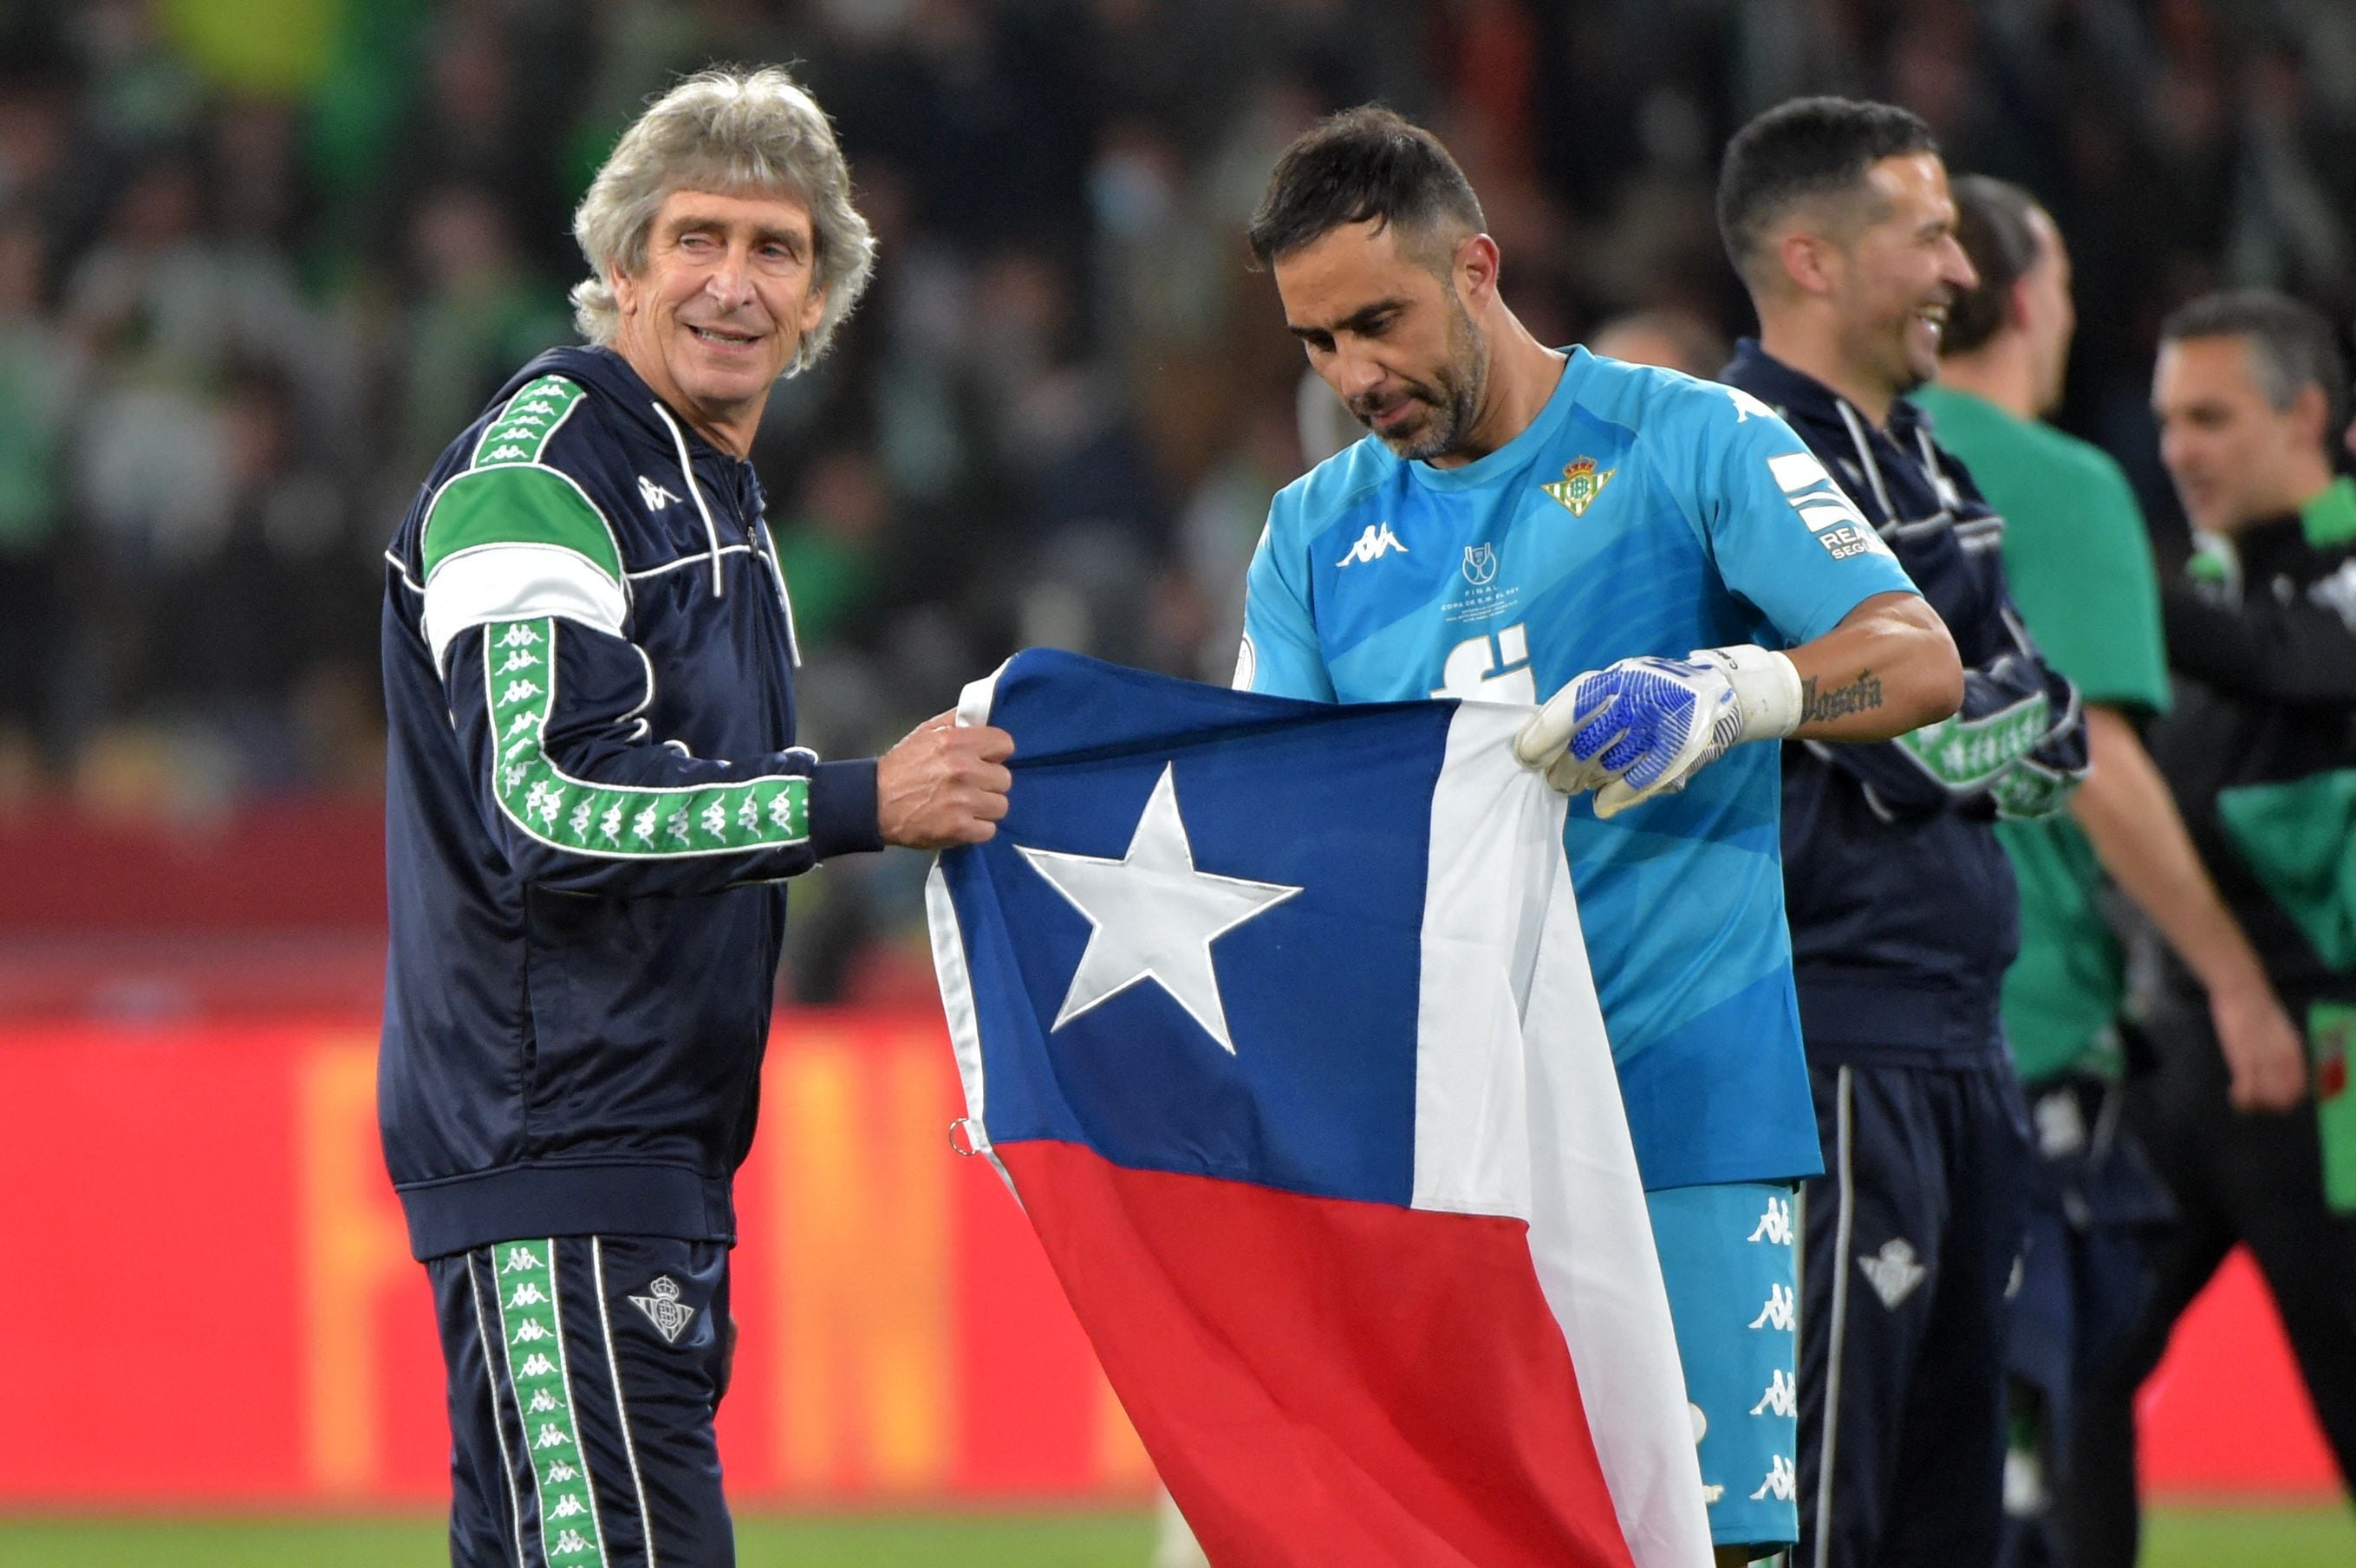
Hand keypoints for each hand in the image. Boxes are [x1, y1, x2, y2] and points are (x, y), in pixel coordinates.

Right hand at [877, 711, 1013, 848]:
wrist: (874, 803)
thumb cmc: (901, 767)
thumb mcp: (926, 732)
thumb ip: (957, 721)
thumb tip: (983, 714)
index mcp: (957, 742)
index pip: (1005, 743)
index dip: (996, 753)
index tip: (985, 761)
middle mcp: (963, 769)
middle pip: (1005, 778)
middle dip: (989, 783)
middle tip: (970, 786)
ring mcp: (963, 801)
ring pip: (1001, 806)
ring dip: (985, 808)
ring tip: (965, 806)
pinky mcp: (959, 828)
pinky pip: (989, 830)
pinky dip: (976, 829)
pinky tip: (961, 822)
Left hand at [1514, 654, 1746, 817]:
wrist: (1713, 690)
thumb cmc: (1644, 691)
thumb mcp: (1610, 686)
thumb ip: (1576, 711)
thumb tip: (1534, 746)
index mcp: (1608, 682)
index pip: (1563, 714)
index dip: (1540, 740)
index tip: (1526, 758)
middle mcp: (1630, 701)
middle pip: (1581, 749)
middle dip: (1563, 771)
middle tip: (1558, 781)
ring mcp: (1654, 727)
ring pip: (1605, 768)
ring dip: (1588, 781)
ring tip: (1584, 782)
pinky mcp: (1675, 751)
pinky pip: (1635, 783)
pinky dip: (1614, 796)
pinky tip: (1602, 801)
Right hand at [2210, 981, 2307, 1112]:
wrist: (2243, 991)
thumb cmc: (2258, 1008)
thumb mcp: (2279, 1029)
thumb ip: (2282, 1049)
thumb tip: (2283, 1068)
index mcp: (2294, 1052)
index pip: (2298, 1086)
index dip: (2289, 1098)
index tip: (2275, 1099)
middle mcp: (2282, 1059)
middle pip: (2282, 1095)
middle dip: (2270, 1104)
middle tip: (2257, 1100)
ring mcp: (2263, 1059)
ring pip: (2265, 1095)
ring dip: (2255, 1103)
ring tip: (2245, 1099)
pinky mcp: (2242, 1058)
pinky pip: (2246, 1088)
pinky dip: (2241, 1097)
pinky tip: (2235, 1094)